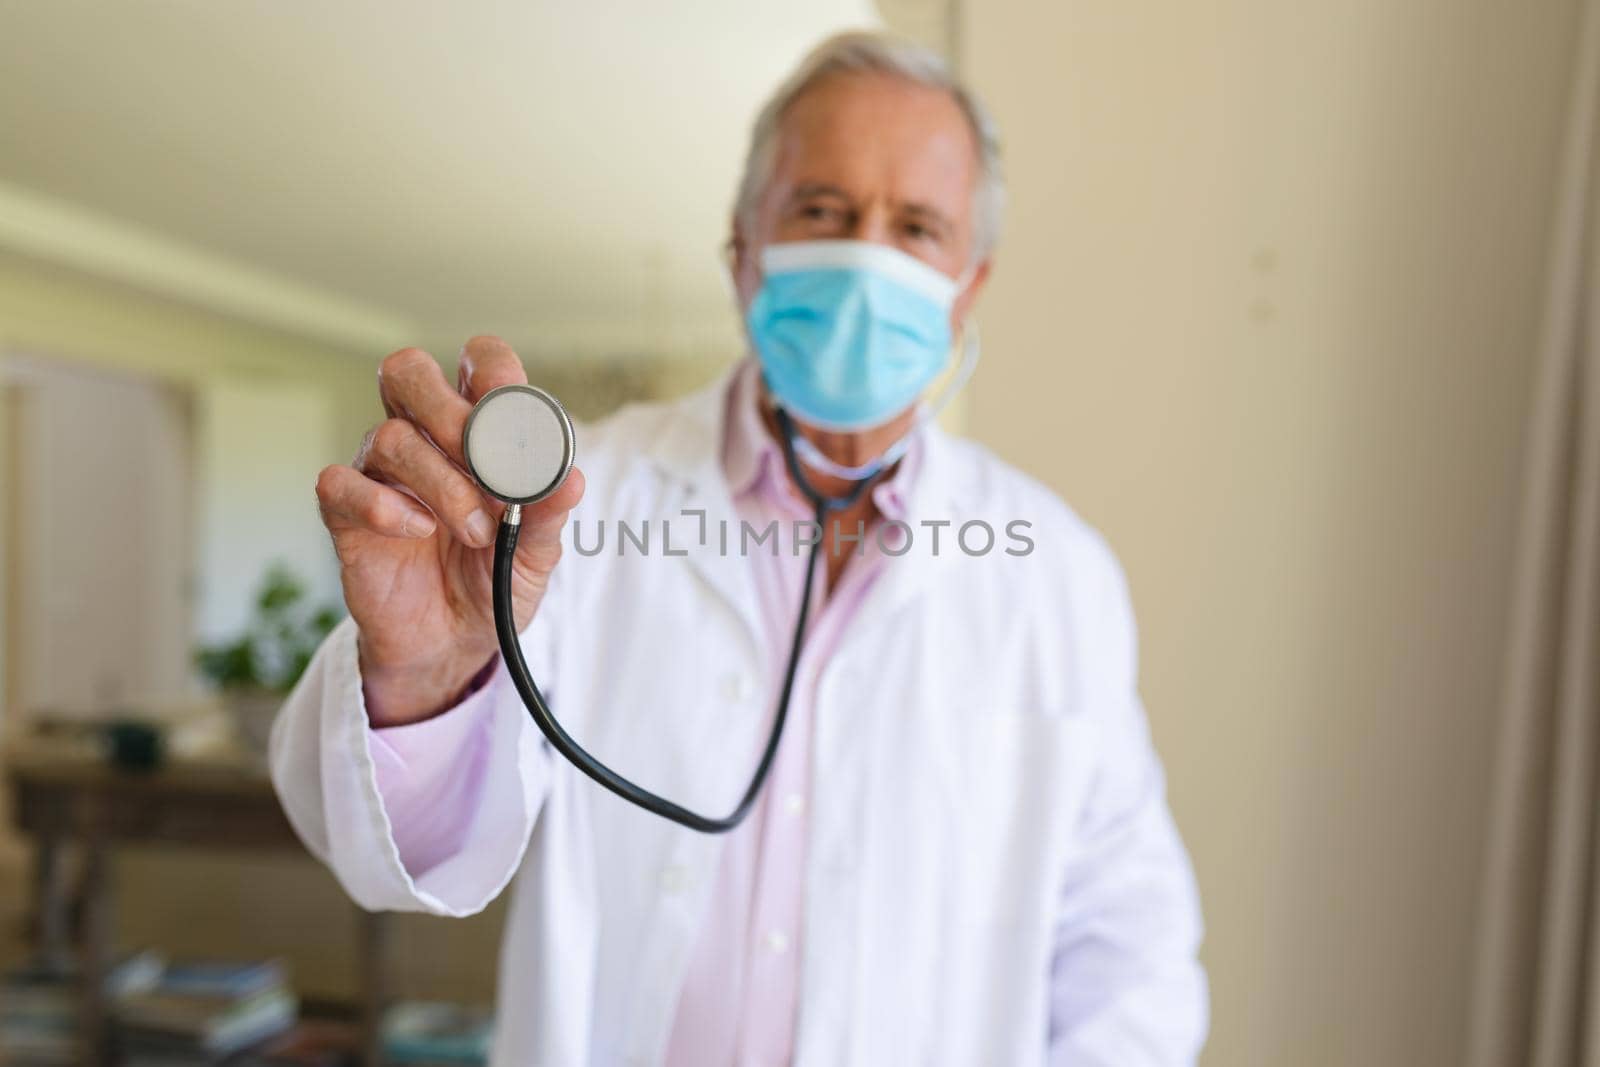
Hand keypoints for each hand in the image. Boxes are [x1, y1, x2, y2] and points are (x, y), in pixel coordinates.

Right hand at [314, 336, 584, 725]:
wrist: (453, 644)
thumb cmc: (492, 579)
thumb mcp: (535, 553)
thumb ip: (548, 514)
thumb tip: (570, 479)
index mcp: (474, 431)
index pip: (474, 362)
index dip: (489, 368)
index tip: (509, 402)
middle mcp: (422, 438)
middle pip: (407, 373)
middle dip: (446, 408)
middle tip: (482, 460)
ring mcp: (379, 473)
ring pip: (388, 436)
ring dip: (442, 484)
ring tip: (477, 531)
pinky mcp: (346, 514)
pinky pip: (341, 484)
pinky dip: (382, 505)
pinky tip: (418, 530)